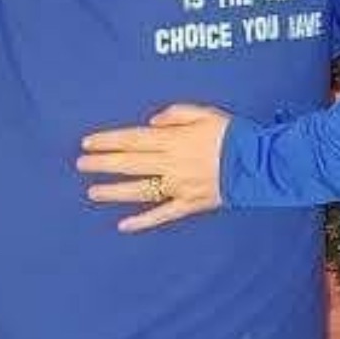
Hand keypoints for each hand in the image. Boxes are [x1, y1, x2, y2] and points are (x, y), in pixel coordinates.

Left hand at [78, 103, 229, 230]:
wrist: (258, 163)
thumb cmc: (234, 135)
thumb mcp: (207, 112)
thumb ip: (178, 113)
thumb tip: (152, 121)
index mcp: (175, 140)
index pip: (134, 139)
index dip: (109, 141)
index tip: (88, 142)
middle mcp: (172, 164)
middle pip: (131, 164)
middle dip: (103, 164)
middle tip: (81, 164)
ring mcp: (179, 187)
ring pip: (140, 190)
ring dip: (114, 191)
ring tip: (92, 192)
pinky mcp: (189, 204)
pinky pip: (162, 214)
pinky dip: (142, 221)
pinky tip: (123, 225)